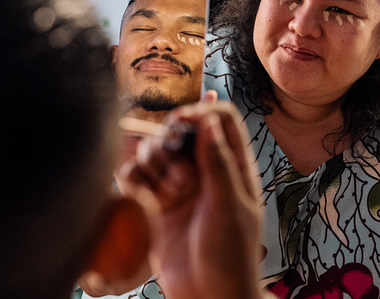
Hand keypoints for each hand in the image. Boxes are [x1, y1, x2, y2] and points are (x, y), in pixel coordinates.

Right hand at [118, 95, 264, 298]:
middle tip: (175, 165)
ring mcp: (179, 185)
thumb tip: (209, 120)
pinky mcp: (155, 203)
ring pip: (156, 149)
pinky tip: (143, 197)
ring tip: (168, 192)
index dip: (202, 111)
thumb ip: (218, 162)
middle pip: (182, 129)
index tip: (182, 121)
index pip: (221, 118)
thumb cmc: (230, 255)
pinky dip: (134, 178)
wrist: (208, 296)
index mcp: (234, 165)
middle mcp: (205, 169)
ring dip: (154, 160)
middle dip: (171, 138)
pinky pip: (136, 175)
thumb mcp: (229, 206)